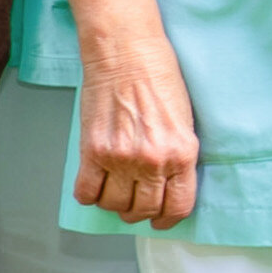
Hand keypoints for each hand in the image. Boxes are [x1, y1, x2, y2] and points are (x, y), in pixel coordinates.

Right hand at [75, 33, 204, 235]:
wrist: (126, 52)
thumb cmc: (159, 77)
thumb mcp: (184, 119)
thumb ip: (178, 154)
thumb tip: (166, 183)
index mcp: (182, 153)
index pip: (178, 205)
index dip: (168, 218)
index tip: (161, 220)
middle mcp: (153, 161)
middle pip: (144, 209)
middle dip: (139, 211)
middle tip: (134, 203)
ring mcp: (122, 158)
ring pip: (115, 205)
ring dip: (113, 204)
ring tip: (114, 191)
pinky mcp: (93, 151)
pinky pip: (86, 193)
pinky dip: (88, 195)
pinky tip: (93, 183)